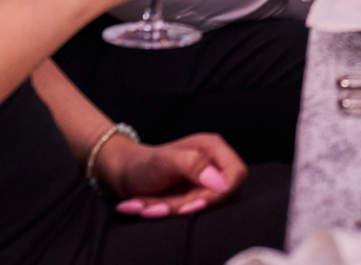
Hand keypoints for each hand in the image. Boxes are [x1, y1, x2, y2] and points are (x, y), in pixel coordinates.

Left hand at [97, 132, 247, 217]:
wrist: (124, 172)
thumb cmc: (143, 162)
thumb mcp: (165, 161)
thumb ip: (193, 165)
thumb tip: (221, 183)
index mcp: (212, 148)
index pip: (236, 173)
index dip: (220, 191)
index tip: (195, 202)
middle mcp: (212, 163)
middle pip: (216, 194)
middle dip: (185, 205)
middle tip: (156, 207)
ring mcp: (203, 179)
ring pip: (200, 205)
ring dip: (170, 210)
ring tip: (144, 206)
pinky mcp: (194, 193)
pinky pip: (189, 209)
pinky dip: (166, 211)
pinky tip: (145, 206)